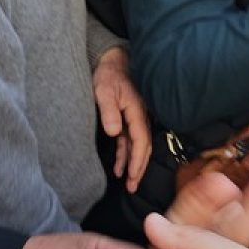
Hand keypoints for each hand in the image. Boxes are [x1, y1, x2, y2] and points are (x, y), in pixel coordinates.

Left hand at [91, 47, 150, 192]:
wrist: (112, 61)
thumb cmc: (108, 75)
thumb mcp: (104, 91)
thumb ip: (109, 111)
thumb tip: (115, 132)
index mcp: (136, 111)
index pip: (140, 140)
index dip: (137, 160)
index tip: (132, 176)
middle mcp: (140, 116)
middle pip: (143, 147)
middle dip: (139, 168)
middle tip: (133, 187)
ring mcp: (134, 118)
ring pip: (137, 146)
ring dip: (132, 164)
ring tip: (127, 183)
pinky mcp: (127, 118)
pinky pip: (130, 140)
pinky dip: (126, 154)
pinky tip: (120, 166)